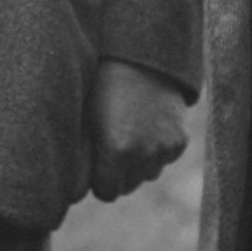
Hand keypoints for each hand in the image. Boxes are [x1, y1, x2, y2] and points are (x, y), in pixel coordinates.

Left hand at [84, 58, 191, 202]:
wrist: (141, 56)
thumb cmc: (100, 85)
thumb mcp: (83, 121)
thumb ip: (79, 160)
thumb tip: (71, 195)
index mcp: (116, 152)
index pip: (105, 192)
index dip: (97, 178)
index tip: (93, 162)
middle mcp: (144, 155)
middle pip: (127, 187)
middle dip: (116, 173)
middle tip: (109, 146)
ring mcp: (165, 148)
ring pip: (147, 175)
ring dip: (137, 163)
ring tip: (127, 134)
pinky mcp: (180, 140)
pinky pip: (164, 159)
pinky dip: (155, 150)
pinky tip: (145, 126)